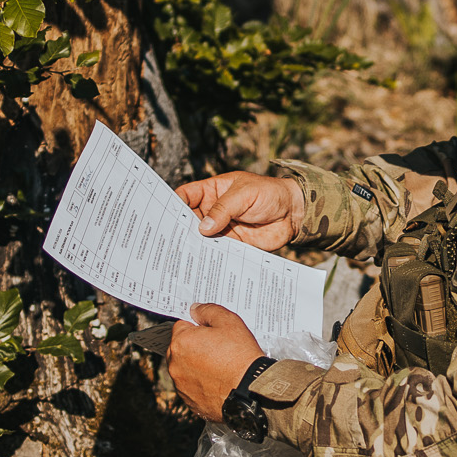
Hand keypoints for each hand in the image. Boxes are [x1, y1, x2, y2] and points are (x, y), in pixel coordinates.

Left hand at [168, 304, 265, 421]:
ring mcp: (181, 385)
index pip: (181, 326)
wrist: (250, 390)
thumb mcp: (229, 322)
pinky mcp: (189, 401)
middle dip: (195, 347)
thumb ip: (208, 311)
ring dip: (197, 366)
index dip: (198, 328)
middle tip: (218, 350)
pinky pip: (192, 387)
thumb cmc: (240, 357)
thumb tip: (196, 309)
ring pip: (185, 369)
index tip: (211, 334)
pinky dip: (202, 384)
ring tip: (220, 367)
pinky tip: (218, 382)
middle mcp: (175, 364)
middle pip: (180, 348)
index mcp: (181, 342)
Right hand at [175, 171, 304, 251]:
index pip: (186, 196)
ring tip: (181, 257)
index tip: (162, 216)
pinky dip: (209, 258)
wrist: (294, 213)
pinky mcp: (232, 245)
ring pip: (200, 238)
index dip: (173, 204)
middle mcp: (212, 210)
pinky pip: (216, 252)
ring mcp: (221, 229)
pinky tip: (201, 265)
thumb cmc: (270, 194)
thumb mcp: (244, 194)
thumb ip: (223, 209)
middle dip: (179, 230)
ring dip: (193, 246)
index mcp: (211, 191)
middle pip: (188, 220)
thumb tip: (203, 228)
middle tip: (167, 242)